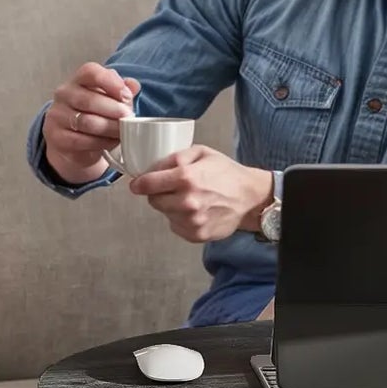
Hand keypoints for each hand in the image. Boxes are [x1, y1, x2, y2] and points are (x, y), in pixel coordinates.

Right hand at [43, 62, 140, 184]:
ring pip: (86, 122)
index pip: (91, 72)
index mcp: (78, 80)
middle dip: (113, 110)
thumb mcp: (109, 101)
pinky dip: (101, 142)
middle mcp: (64, 94)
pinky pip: (82, 140)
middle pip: (89, 99)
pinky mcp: (57, 137)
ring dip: (109, 128)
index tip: (127, 96)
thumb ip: (121, 91)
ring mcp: (58, 116)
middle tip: (128, 118)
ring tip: (123, 132)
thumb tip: (133, 85)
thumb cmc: (93, 116)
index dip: (110, 82)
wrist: (72, 144)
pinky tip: (111, 142)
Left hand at [126, 149, 274, 244]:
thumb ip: (174, 157)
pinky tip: (195, 211)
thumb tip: (152, 168)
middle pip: (153, 201)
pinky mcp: (196, 235)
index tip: (137, 184)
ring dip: (170, 207)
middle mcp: (187, 202)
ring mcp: (192, 221)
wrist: (249, 197)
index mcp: (186, 178)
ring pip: (165, 214)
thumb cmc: (226, 173)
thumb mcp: (201, 152)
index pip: (147, 184)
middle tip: (171, 189)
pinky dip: (180, 219)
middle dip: (158, 194)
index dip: (139, 184)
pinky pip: (175, 226)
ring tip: (188, 199)